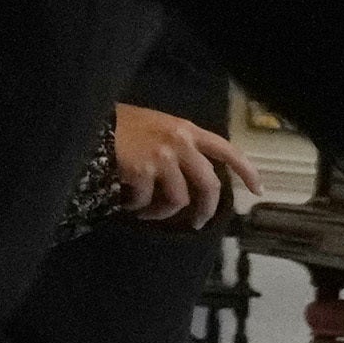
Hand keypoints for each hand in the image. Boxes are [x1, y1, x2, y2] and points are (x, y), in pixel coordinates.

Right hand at [106, 104, 255, 226]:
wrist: (86, 120)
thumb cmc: (120, 124)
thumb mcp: (155, 126)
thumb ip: (177, 145)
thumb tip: (190, 175)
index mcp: (187, 129)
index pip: (227, 150)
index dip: (246, 171)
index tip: (257, 190)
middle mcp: (180, 142)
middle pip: (209, 185)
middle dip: (206, 209)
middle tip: (199, 222)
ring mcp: (163, 157)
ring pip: (178, 199)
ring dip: (162, 212)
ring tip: (147, 212)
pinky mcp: (143, 170)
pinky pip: (147, 201)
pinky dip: (138, 208)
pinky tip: (127, 204)